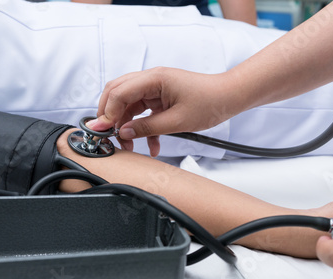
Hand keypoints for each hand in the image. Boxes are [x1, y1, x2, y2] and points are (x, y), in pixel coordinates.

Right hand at [89, 67, 241, 156]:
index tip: (103, 131)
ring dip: (126, 125)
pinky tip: (151, 146)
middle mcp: (151, 80)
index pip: (119, 92)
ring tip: (129, 146)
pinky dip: (142, 129)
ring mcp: (155, 89)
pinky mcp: (160, 98)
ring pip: (128, 105)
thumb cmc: (210, 102)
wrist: (229, 97)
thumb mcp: (177, 121)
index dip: (107, 112)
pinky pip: (143, 113)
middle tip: (108, 136)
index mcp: (154, 79)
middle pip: (117, 94)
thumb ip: (147, 128)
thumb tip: (124, 133)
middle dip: (110, 116)